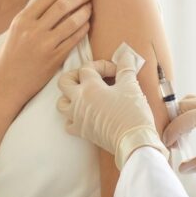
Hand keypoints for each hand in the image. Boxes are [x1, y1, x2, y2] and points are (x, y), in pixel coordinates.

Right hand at [0, 0, 93, 107]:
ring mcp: (45, 44)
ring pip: (72, 21)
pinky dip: (83, 29)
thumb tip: (57, 1)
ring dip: (85, 11)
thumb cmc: (10, 57)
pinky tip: (88, 24)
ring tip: (91, 6)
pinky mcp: (54, 58)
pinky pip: (74, 39)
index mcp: (22, 20)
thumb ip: (33, 17)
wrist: (6, 85)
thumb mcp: (15, 31)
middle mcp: (33, 30)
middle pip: (63, 5)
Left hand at [57, 44, 168, 169]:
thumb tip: (126, 55)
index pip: (87, 67)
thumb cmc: (132, 112)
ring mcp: (77, 117)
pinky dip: (73, 118)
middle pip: (64, 82)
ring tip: (85, 95)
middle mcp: (79, 101)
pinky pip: (68, 123)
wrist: (133, 141)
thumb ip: (126, 68)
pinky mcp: (82, 132)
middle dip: (75, 75)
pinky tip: (85, 114)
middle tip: (90, 77)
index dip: (102, 65)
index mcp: (90, 87)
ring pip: (61, 103)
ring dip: (70, 96)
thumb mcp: (131, 85)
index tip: (117, 71)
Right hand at [162, 93, 195, 172]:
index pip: (190, 115)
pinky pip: (194, 105)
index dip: (175, 128)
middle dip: (173, 121)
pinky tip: (185, 131)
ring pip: (187, 103)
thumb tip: (182, 168)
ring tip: (176, 138)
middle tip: (169, 141)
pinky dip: (186, 116)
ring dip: (178, 118)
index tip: (168, 142)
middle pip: (185, 104)